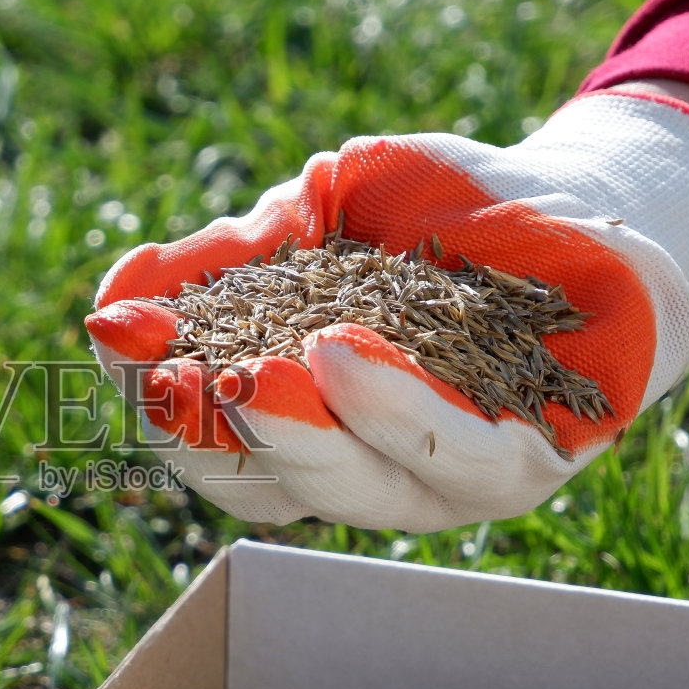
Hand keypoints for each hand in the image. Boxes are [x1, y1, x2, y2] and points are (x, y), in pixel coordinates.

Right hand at [85, 91, 688, 532]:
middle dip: (215, 431)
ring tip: (262, 372)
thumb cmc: (434, 213)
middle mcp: (362, 471)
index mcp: (300, 427)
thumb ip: (228, 262)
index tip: (118, 337)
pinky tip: (344, 356)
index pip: (208, 444)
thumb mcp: (314, 217)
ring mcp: (443, 481)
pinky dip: (398, 413)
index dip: (156, 397)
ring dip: (302, 434)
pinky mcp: (532, 462)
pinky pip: (460, 456)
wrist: (573, 202)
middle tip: (176, 375)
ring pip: (358, 486)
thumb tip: (115, 298)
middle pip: (267, 485)